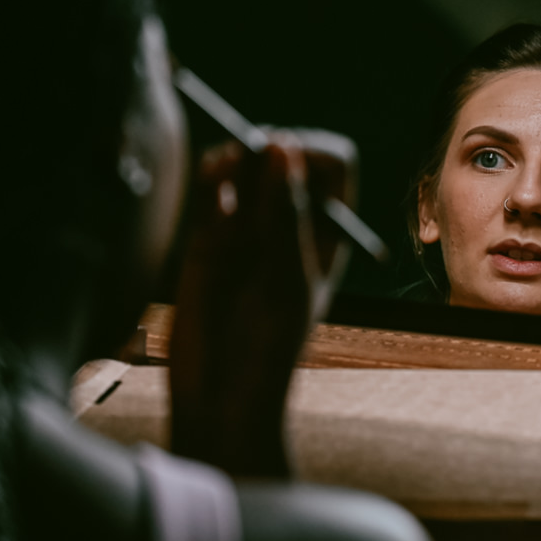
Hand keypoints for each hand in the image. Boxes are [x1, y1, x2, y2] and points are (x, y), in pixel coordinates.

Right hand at [170, 130, 357, 477]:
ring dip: (234, 156)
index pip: (333, 165)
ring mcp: (250, 229)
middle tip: (246, 154)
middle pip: (287, 157)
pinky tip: (208, 181)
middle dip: (268, 146)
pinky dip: (210, 176)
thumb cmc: (268, 347)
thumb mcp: (285, 278)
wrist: (220, 394)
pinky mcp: (207, 239)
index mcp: (329, 232)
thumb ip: (283, 214)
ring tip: (221, 168)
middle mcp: (291, 224)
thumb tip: (280, 147)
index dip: (312, 149)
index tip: (284, 154)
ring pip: (245, 169)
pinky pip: (213, 191)